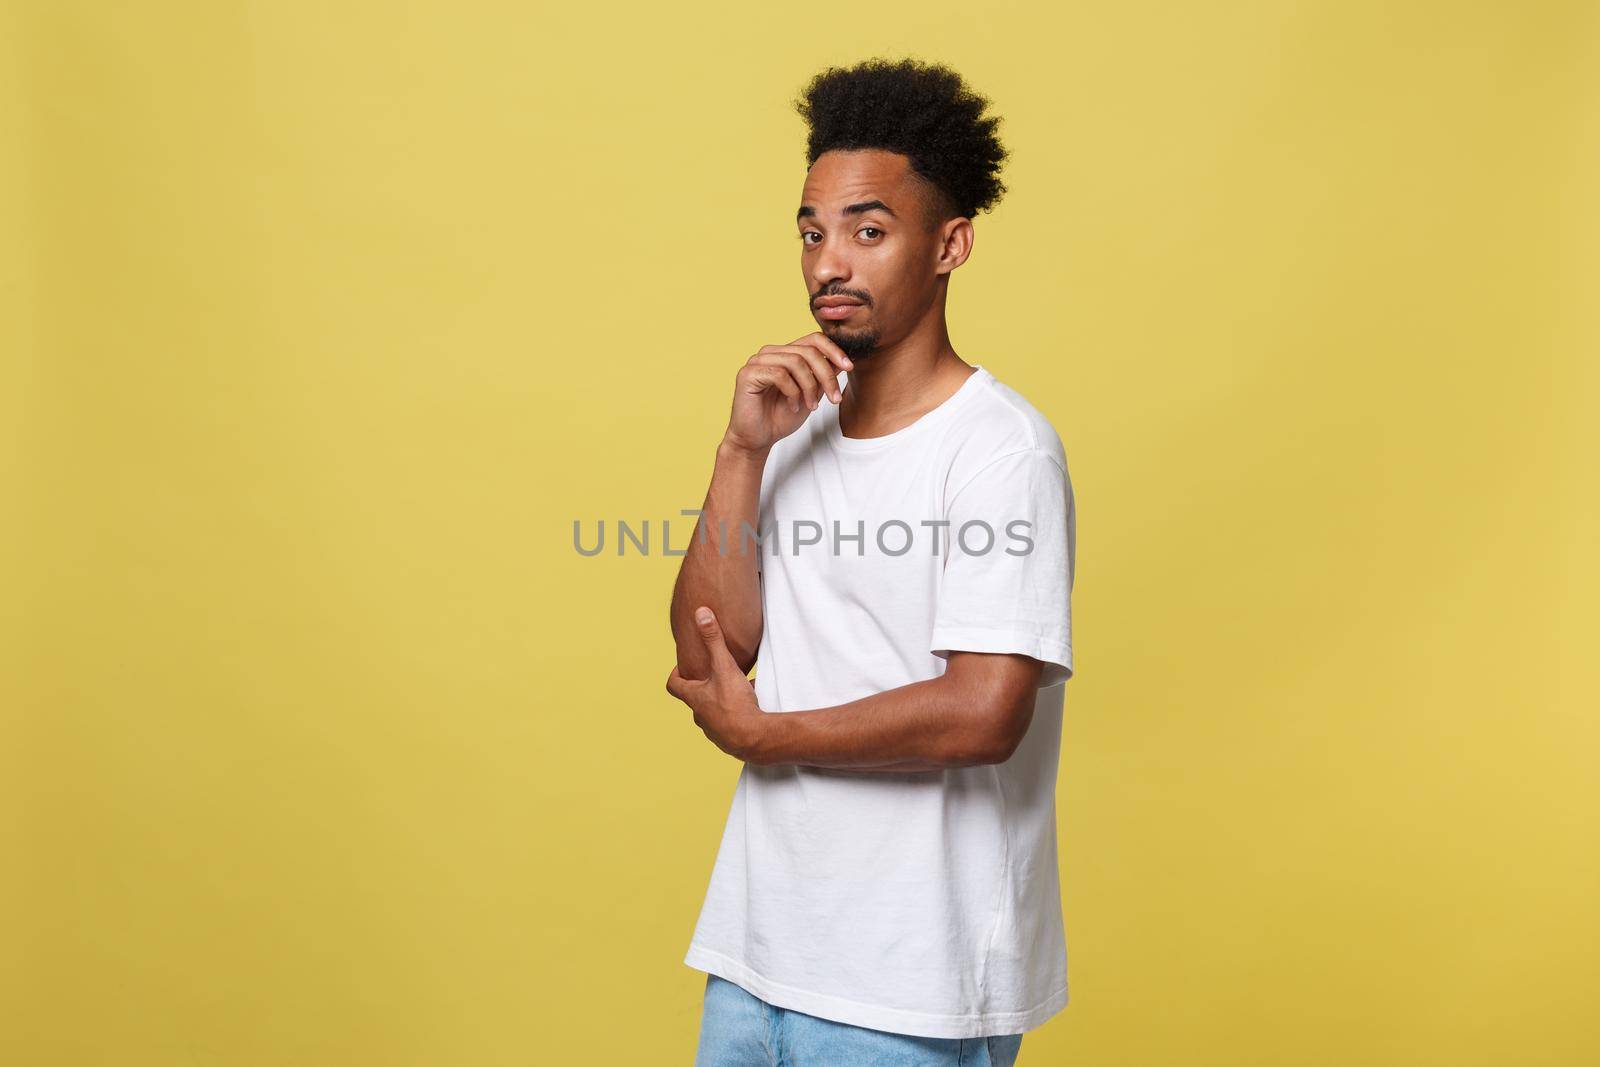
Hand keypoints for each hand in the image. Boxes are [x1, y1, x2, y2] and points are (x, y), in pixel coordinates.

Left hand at [666, 607, 766, 761]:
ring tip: (737, 690)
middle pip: (695, 698)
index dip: (676, 674)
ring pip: (713, 711)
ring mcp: (712, 729)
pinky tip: (751, 707)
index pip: (674, 685)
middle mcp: (699, 715)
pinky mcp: (728, 739)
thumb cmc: (735, 704)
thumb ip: (714, 639)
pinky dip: (736, 714)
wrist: (753, 738)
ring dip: (721, 700)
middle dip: (704, 686)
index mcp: (694, 697)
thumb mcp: (724, 666)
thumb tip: (701, 613)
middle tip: (715, 674)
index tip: (685, 666)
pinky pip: (729, 724)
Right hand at [723, 333, 854, 454]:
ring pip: (795, 362)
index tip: (849, 367)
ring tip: (811, 407)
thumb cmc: (780, 418)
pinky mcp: (748, 373)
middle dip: (826, 376)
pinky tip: (792, 406)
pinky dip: (792, 392)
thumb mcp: (811, 395)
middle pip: (808, 351)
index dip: (833, 350)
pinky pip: (779, 374)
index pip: (813, 340)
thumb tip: (842, 361)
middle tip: (834, 398)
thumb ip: (822, 377)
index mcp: (784, 354)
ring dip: (810, 387)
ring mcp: (757, 361)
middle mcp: (770, 353)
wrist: (757, 439)